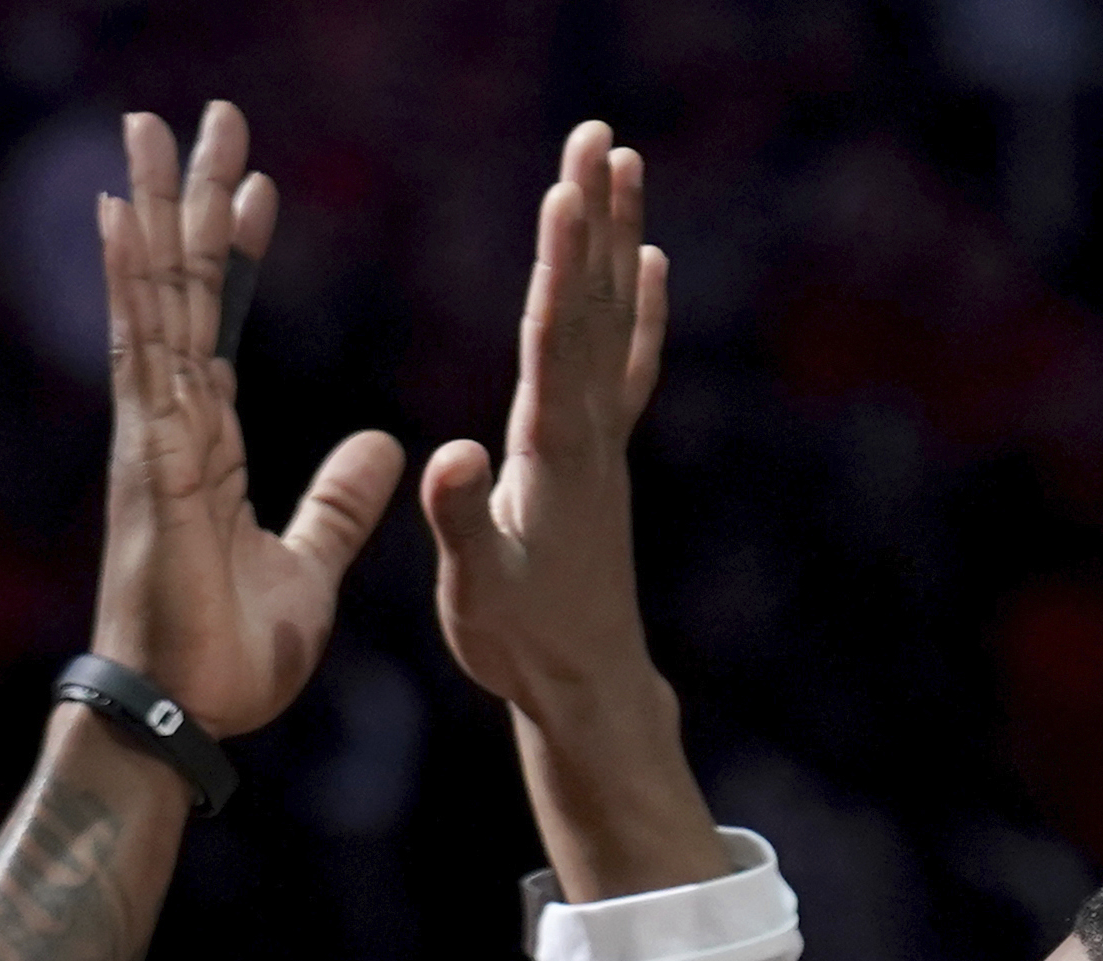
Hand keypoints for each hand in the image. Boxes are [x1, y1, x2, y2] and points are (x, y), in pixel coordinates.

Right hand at [92, 101, 400, 739]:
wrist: (184, 723)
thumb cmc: (231, 660)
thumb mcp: (310, 566)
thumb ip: (338, 503)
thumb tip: (384, 444)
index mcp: (207, 451)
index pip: (221, 330)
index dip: (235, 259)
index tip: (256, 188)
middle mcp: (171, 429)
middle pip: (180, 293)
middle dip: (189, 204)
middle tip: (197, 117)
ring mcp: (152, 440)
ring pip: (155, 303)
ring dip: (155, 214)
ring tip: (149, 129)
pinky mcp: (148, 463)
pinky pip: (143, 357)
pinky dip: (131, 285)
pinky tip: (123, 219)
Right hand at [423, 122, 724, 901]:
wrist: (589, 683)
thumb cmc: (522, 642)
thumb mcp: (478, 589)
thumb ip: (463, 519)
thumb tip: (454, 454)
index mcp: (552, 452)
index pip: (553, 338)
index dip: (559, 261)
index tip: (565, 188)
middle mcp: (587, 432)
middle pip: (589, 304)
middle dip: (591, 218)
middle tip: (598, 135)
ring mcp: (601, 439)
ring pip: (610, 318)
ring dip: (615, 238)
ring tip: (622, 162)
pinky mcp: (603, 455)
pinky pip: (624, 362)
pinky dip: (636, 306)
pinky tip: (647, 259)